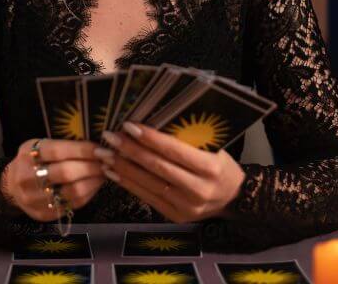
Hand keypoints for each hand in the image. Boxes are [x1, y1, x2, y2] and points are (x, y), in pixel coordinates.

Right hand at [0, 138, 105, 221]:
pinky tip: (95, 184)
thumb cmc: (32, 161)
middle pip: (66, 173)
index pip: (59, 151)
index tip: (100, 148)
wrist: (12, 187)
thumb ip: (62, 146)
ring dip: (94, 181)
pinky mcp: (44, 213)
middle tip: (107, 162)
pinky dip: (89, 193)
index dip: (83, 150)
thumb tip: (96, 145)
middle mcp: (28, 178)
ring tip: (104, 173)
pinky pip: (73, 204)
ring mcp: (35, 198)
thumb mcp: (39, 146)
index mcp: (28, 155)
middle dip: (92, 166)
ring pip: (72, 192)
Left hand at [95, 121, 245, 222]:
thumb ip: (186, 140)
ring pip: (148, 184)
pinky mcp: (176, 216)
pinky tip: (113, 172)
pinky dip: (128, 184)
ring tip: (104, 154)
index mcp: (210, 168)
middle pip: (157, 167)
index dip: (149, 138)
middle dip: (129, 151)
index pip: (174, 151)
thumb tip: (151, 121)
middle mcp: (198, 190)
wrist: (233, 199)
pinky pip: (147, 198)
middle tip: (109, 137)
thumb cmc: (221, 166)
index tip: (128, 125)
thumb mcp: (213, 148)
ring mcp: (186, 207)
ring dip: (123, 168)